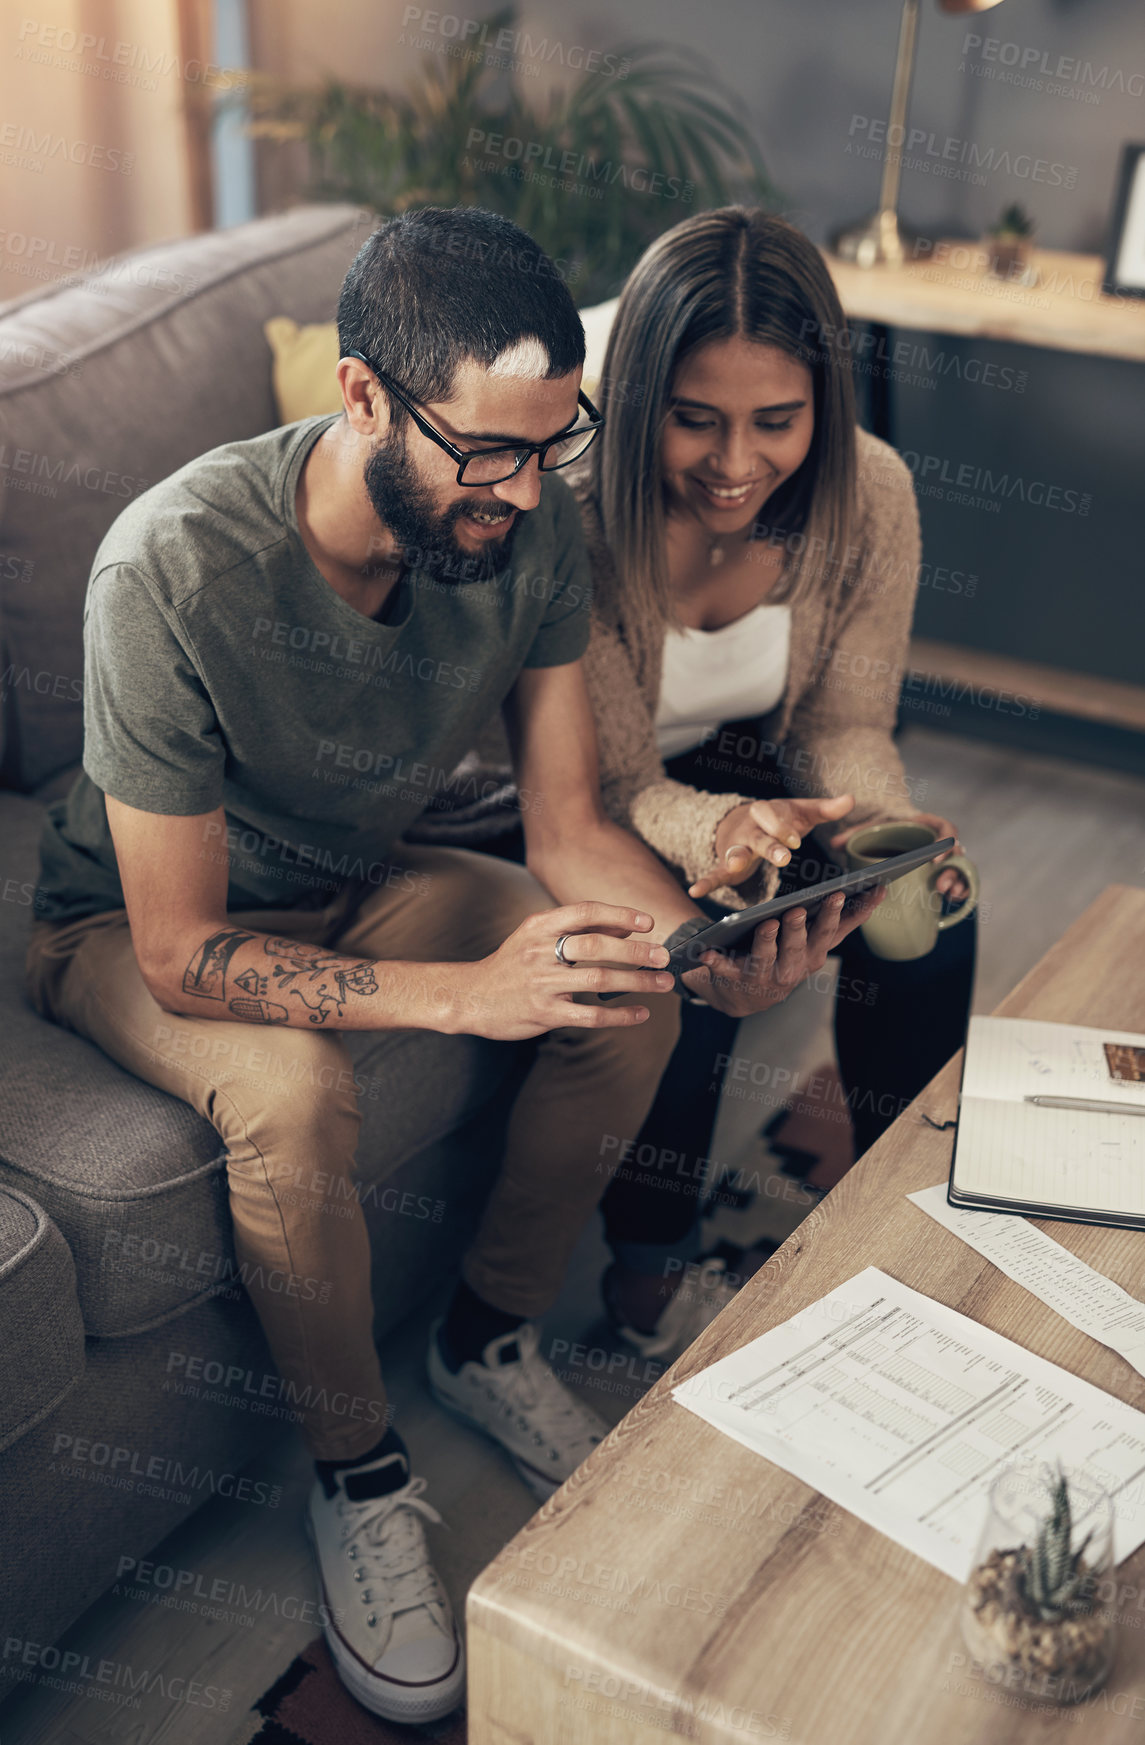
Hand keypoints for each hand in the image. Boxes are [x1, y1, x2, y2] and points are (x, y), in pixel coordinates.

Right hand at [445, 902, 673, 1038]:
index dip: (619, 914)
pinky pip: (590, 1014)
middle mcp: (540, 951)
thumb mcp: (536, 936)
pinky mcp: (544, 1013)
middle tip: (664, 957)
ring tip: (664, 984)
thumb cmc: (511, 964)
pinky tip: (640, 1014)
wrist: (470, 996)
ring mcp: (541, 983)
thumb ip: (579, 930)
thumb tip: (626, 928)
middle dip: (637, 952)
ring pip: (598, 979)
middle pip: (597, 946)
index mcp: (539, 926)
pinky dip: (620, 1015)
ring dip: (638, 982)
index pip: (585, 912)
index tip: (648, 922)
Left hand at [682, 886, 886, 1016]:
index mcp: (813, 955)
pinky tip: (705, 951)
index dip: (839, 915)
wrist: (744, 994)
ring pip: (766, 958)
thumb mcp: (816, 939)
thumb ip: (846, 918)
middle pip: (799, 947)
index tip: (842, 893)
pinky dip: (714, 962)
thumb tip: (882, 889)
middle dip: (800, 929)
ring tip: (767, 922)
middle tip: (799, 910)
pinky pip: (724, 969)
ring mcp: (763, 978)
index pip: (830, 933)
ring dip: (766, 941)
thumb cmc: (786, 955)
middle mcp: (792, 970)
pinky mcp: (734, 980)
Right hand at [688, 793, 855, 900]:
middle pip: (759, 836)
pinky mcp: (726, 866)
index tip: (795, 839)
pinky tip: (695, 891)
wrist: (742, 822)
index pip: (774, 815)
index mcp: (768, 812)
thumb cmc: (778, 819)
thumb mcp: (800, 812)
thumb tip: (850, 799)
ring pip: (737, 853)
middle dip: (770, 846)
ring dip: (736, 859)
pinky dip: (705, 881)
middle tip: (784, 857)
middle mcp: (749, 828)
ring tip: (737, 866)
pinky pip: (715, 873)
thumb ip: (824, 809)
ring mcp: (735, 847)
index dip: (783, 827)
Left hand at [829, 812, 969, 901]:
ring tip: (945, 893)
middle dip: (952, 870)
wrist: (887, 834)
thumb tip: (834, 844)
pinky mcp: (943, 873)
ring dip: (958, 882)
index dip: (944, 841)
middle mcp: (939, 840)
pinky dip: (959, 890)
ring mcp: (944, 857)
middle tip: (939, 885)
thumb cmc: (880, 830)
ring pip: (960, 868)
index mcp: (925, 824)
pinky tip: (950, 900)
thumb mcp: (868, 829)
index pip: (944, 828)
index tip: (934, 856)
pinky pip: (959, 881)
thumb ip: (852, 834)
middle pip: (956, 853)